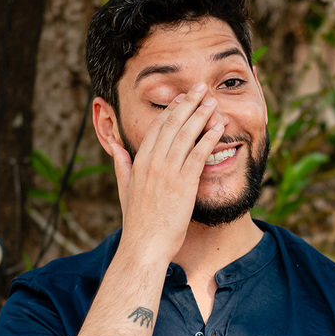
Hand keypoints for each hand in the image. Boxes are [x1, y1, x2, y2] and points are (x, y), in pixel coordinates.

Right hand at [109, 83, 224, 258]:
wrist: (144, 246)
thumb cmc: (138, 223)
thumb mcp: (124, 190)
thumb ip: (121, 166)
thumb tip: (116, 147)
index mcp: (138, 162)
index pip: (156, 128)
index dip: (171, 110)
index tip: (182, 98)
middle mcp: (152, 163)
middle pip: (172, 124)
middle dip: (188, 103)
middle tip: (201, 89)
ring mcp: (167, 172)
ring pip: (186, 134)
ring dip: (201, 115)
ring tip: (213, 101)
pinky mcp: (183, 183)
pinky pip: (198, 154)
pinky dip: (209, 138)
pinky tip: (218, 127)